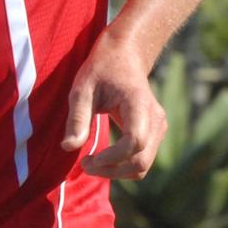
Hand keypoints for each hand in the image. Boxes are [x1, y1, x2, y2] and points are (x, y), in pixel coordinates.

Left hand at [61, 44, 166, 180]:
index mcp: (139, 103)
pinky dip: (123, 166)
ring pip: (143, 165)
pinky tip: (103, 159)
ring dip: (117, 172)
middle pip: (141, 160)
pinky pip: (143, 159)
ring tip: (90, 163)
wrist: (124, 55)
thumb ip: (77, 118)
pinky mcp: (155, 133)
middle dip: (112, 170)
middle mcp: (155, 118)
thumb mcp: (82, 88)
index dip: (113, 157)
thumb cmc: (101, 69)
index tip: (89, 159)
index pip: (134, 141)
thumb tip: (69, 147)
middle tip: (85, 165)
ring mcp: (159, 127)